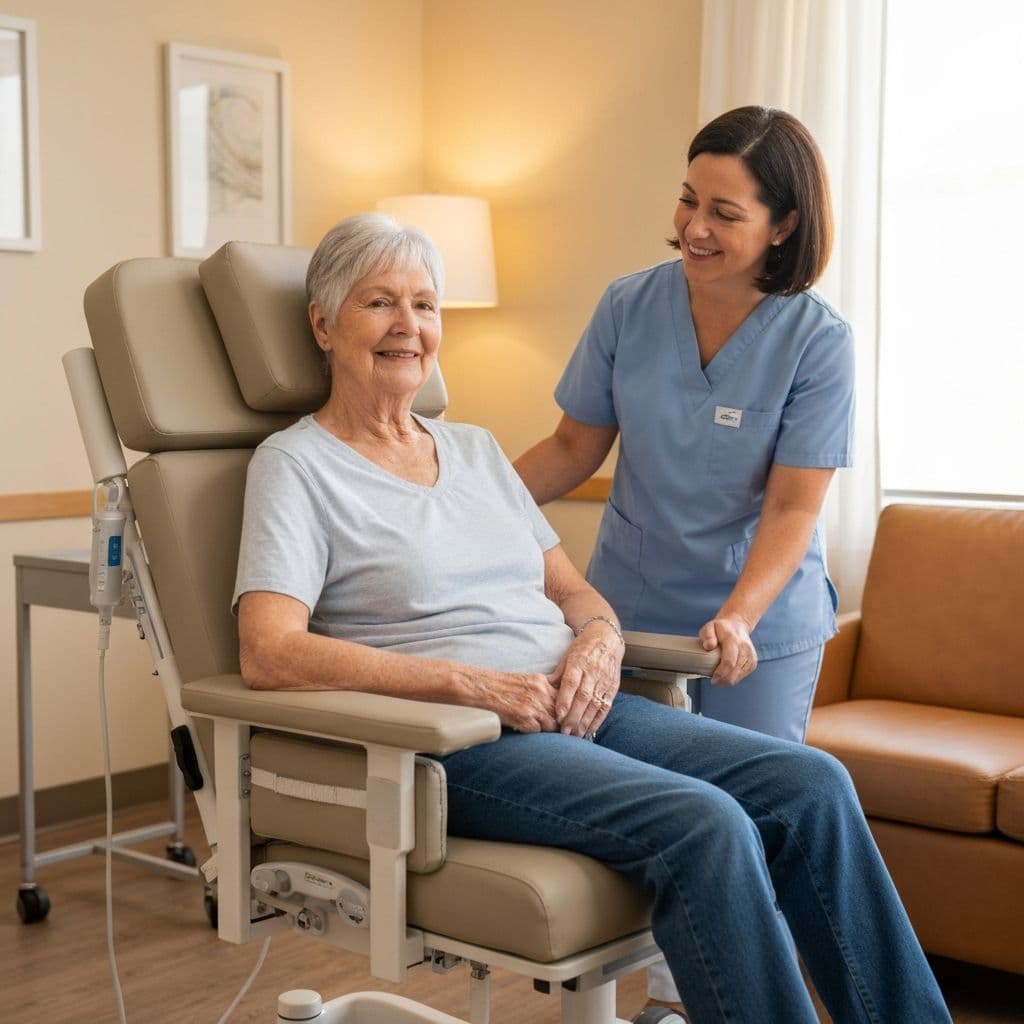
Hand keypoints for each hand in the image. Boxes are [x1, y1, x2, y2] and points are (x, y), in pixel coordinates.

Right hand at [486, 671, 559, 732]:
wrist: (477, 688)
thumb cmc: (495, 686)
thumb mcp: (522, 681)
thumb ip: (539, 690)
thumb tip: (553, 705)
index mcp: (540, 681)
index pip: (565, 697)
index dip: (566, 710)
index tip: (565, 719)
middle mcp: (540, 691)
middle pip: (563, 712)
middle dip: (561, 722)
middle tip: (560, 732)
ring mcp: (533, 704)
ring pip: (553, 724)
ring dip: (548, 730)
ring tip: (543, 734)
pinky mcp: (524, 717)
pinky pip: (539, 731)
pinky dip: (534, 733)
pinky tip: (525, 730)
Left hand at [551, 623, 623, 737]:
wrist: (607, 639)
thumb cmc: (582, 649)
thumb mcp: (567, 657)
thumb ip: (557, 676)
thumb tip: (543, 692)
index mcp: (578, 663)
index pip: (571, 683)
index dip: (565, 701)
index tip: (558, 716)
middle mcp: (592, 672)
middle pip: (583, 697)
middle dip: (574, 716)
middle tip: (565, 732)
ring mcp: (604, 680)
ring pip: (595, 704)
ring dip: (585, 721)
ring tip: (575, 735)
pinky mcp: (613, 687)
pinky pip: (606, 706)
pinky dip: (598, 720)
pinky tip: (589, 730)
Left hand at [699, 614, 757, 685]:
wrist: (737, 625)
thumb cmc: (720, 629)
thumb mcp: (709, 627)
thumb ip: (707, 635)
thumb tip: (709, 646)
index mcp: (732, 639)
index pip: (729, 661)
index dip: (721, 673)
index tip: (713, 679)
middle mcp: (744, 647)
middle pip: (735, 670)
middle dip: (724, 680)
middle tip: (714, 681)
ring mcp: (751, 655)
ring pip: (740, 675)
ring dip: (729, 680)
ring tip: (720, 677)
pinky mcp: (753, 661)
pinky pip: (743, 675)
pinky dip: (734, 677)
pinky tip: (727, 674)